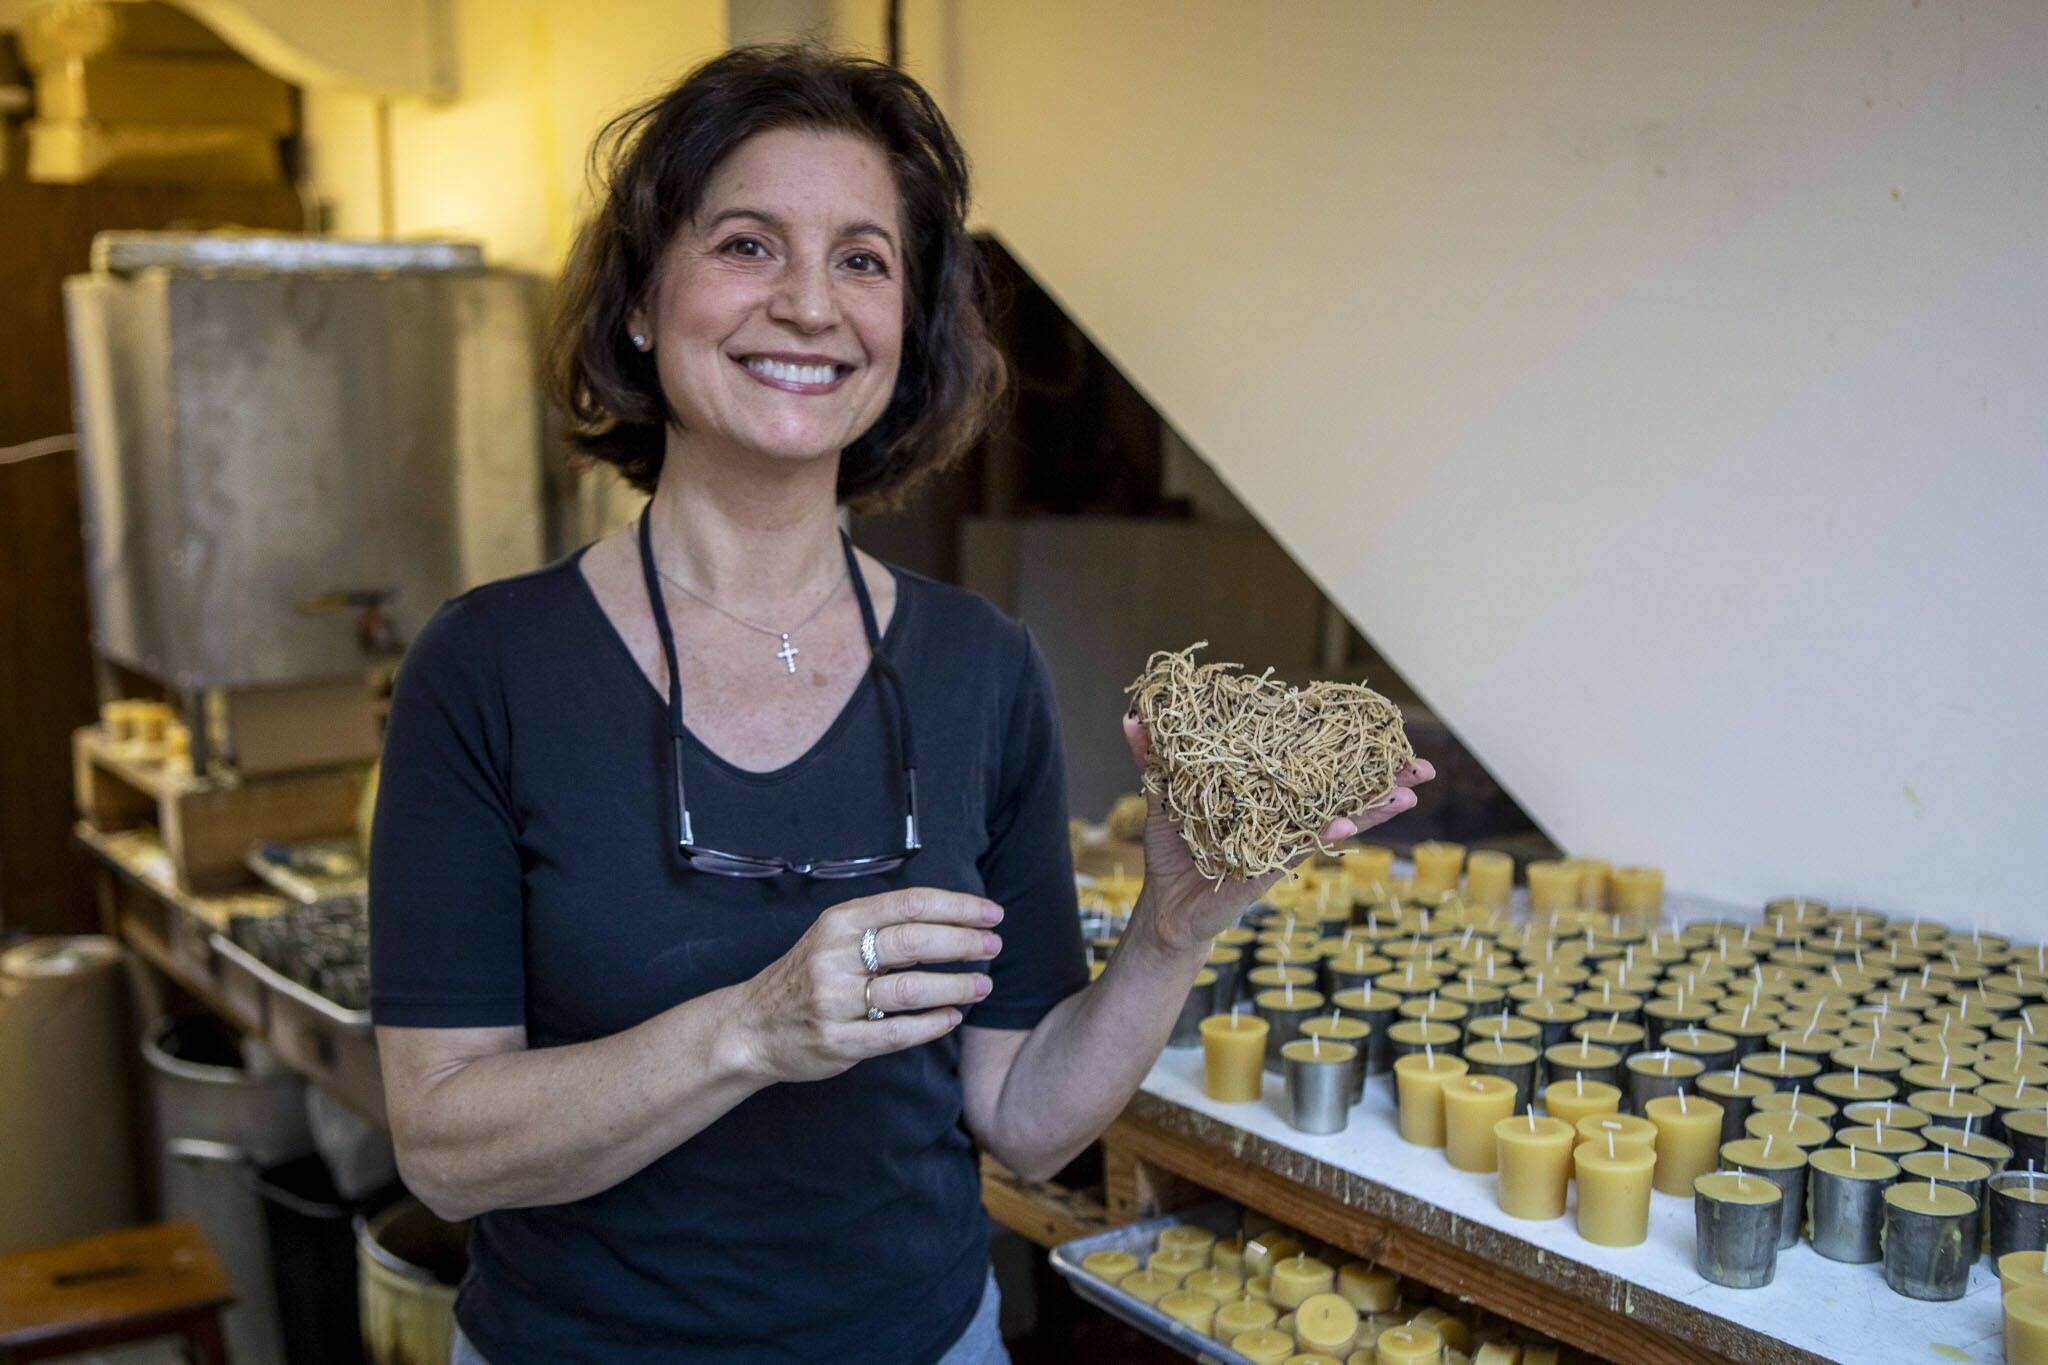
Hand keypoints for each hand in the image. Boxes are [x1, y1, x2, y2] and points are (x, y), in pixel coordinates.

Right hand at [734, 888, 1004, 1084]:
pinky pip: (896, 1032)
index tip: (991, 914)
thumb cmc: (808, 975)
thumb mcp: (834, 936)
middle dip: (963, 942)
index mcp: (839, 921)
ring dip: (956, 986)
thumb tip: (952, 921)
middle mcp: (834, 957)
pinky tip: (953, 1017)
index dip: (957, 907)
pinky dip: (932, 1025)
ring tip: (983, 985)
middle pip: (913, 941)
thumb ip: (883, 926)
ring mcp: (835, 1001)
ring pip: (910, 989)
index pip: (909, 904)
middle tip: (994, 946)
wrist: (752, 1027)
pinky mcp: (839, 1042)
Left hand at [1120, 715, 1433, 954]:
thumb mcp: (1163, 796)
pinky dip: (1320, 841)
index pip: (1311, 770)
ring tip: (1408, 794)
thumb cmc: (1172, 852)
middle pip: (1338, 797)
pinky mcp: (1263, 874)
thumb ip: (1154, 758)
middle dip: (1380, 782)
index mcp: (1267, 799)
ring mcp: (1278, 848)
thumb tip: (1132, 717)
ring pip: (1333, 825)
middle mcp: (1282, 823)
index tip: (1382, 732)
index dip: (1344, 752)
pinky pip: (1296, 854)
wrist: (1162, 910)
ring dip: (1371, 811)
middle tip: (1421, 765)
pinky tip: (1347, 829)